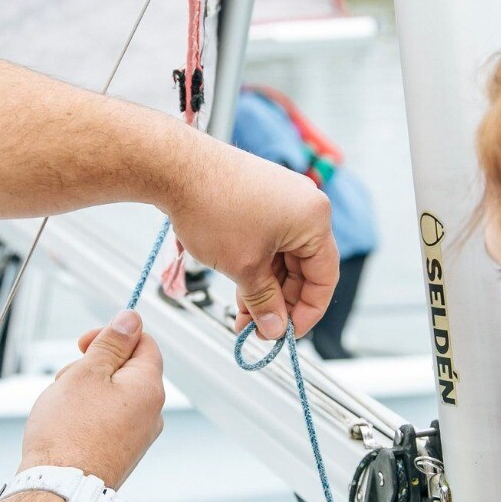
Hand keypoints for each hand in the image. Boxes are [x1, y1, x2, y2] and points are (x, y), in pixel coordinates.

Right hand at [21, 310, 164, 488]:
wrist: (60, 489)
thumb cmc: (69, 433)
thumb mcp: (87, 372)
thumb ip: (112, 343)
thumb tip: (131, 319)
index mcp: (149, 388)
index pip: (144, 343)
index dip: (114, 336)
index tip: (84, 343)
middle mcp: (152, 413)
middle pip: (127, 369)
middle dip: (95, 366)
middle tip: (68, 379)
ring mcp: (138, 435)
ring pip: (114, 395)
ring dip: (87, 390)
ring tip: (63, 406)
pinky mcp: (123, 451)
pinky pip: (109, 419)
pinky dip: (88, 414)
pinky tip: (67, 425)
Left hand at [168, 137, 337, 340]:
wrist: (175, 167)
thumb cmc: (212, 206)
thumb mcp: (243, 267)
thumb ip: (264, 303)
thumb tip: (274, 328)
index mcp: (314, 219)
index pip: (325, 277)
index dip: (308, 312)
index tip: (288, 334)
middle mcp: (304, 205)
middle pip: (303, 268)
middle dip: (280, 303)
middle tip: (259, 329)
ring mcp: (281, 199)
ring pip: (281, 258)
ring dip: (264, 289)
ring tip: (242, 317)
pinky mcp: (259, 198)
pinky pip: (267, 241)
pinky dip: (255, 267)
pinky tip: (239, 291)